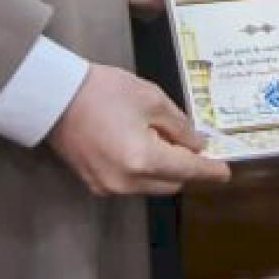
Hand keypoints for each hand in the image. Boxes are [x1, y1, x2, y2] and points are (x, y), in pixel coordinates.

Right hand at [48, 63, 230, 196]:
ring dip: (164, 169)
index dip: (210, 170)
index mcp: (144, 160)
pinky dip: (143, 171)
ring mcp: (108, 187)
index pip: (188, 170)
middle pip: (172, 183)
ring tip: (161, 140)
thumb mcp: (151, 99)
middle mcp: (128, 182)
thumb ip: (179, 126)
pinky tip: (140, 147)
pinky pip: (131, 184)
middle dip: (185, 167)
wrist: (53, 96)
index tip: (225, 171)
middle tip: (189, 143)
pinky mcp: (94, 184)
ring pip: (152, 185)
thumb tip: (197, 145)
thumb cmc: (103, 91)